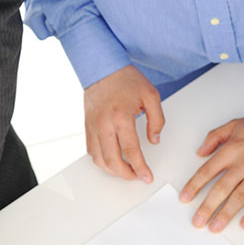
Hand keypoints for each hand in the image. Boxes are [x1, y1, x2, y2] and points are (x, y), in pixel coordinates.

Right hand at [83, 65, 163, 182]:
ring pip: (98, 158)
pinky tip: (110, 161)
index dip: (140, 167)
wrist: (102, 67)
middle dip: (126, 174)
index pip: (131, 151)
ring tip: (125, 171)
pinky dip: (100, 160)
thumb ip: (157, 120)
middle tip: (137, 177)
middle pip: (112, 160)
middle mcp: (104, 124)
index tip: (146, 176)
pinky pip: (90, 150)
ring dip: (112, 170)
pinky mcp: (87, 126)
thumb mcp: (151, 95)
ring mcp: (93, 126)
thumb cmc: (126, 79)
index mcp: (122, 117)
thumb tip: (154, 140)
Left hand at [179, 115, 243, 231]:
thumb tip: (200, 151)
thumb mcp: (235, 124)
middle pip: (220, 189)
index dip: (194, 186)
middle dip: (206, 207)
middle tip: (197, 221)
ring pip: (238, 198)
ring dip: (225, 215)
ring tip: (215, 227)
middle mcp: (242, 164)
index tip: (185, 198)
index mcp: (231, 150)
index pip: (207, 171)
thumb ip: (215, 136)